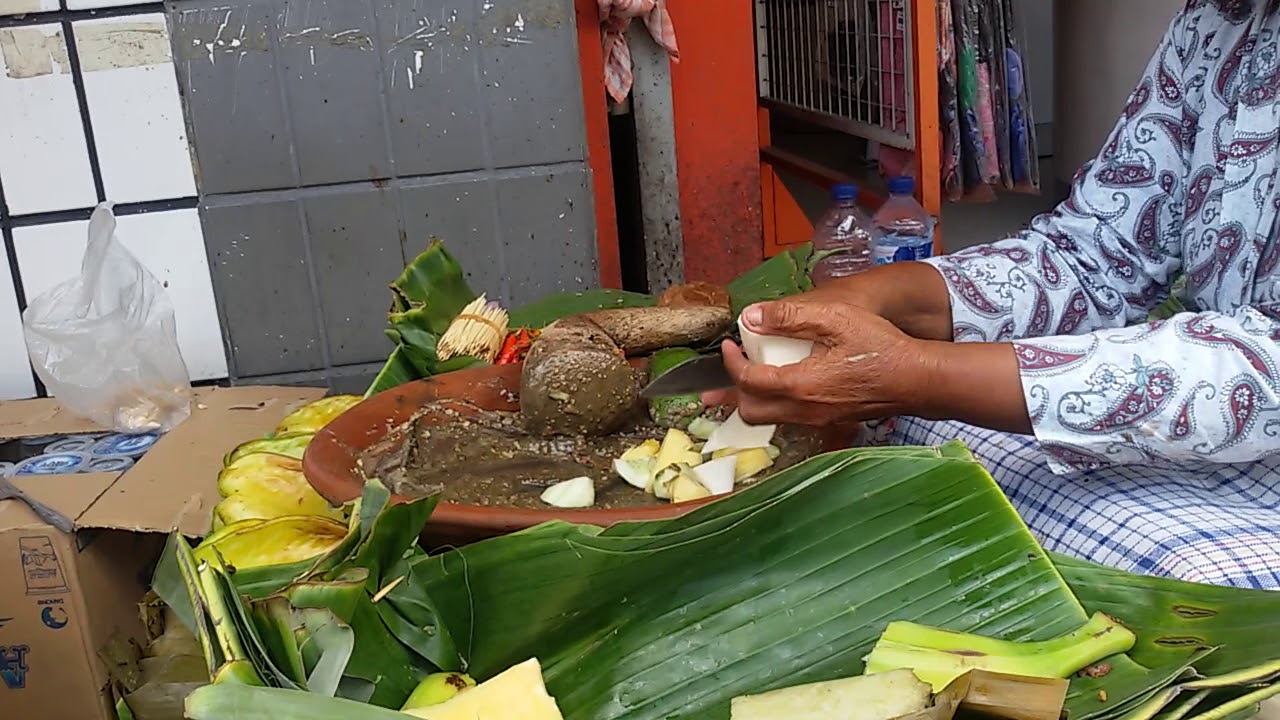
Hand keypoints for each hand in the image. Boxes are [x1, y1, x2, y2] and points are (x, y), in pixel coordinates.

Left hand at [701, 299, 928, 426]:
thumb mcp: (835, 318)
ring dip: (756, 398)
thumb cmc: (881, 347)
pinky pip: (790, 419)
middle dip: (735, 389)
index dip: (730, 361)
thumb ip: (789, 316)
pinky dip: (777, 403)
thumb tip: (751, 317)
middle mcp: (804, 410)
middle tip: (738, 364)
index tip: (730, 344)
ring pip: (770, 419)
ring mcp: (817, 420)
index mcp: (800, 385)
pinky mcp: (830, 421)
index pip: (747, 380)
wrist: (918, 379)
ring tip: (756, 372)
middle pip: (750, 412)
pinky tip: (787, 381)